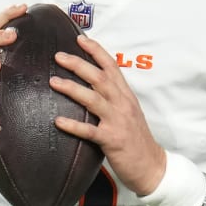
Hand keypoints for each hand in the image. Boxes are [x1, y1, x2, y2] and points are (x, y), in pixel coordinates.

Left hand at [50, 33, 167, 195]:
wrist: (152, 166)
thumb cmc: (137, 140)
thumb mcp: (129, 112)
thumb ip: (114, 98)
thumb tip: (92, 85)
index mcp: (126, 96)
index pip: (112, 67)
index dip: (96, 51)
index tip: (80, 39)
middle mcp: (123, 104)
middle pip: (99, 78)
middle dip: (79, 64)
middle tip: (58, 56)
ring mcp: (118, 121)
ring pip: (93, 99)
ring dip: (72, 89)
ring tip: (53, 82)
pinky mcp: (112, 140)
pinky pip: (89, 131)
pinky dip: (73, 125)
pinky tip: (58, 121)